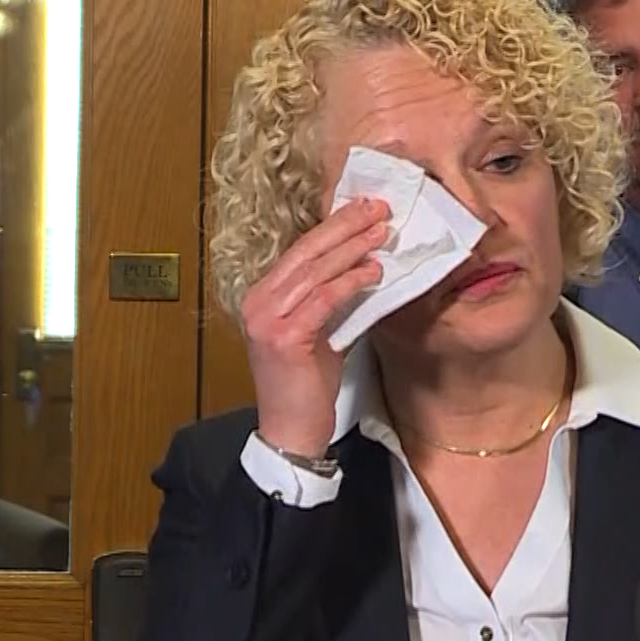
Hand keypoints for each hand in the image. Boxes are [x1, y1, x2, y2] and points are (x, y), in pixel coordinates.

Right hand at [239, 198, 388, 455]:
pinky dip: (349, 282)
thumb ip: (332, 300)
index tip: (363, 209)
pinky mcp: (283, 338)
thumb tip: (366, 266)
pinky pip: (322, 299)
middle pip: (305, 253)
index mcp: (262, 297)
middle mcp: (258, 303)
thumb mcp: (320, 332)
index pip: (300, 252)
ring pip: (314, 271)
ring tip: (382, 233)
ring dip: (352, 249)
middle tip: (378, 208)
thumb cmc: (307, 386)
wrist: (291, 431)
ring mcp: (266, 320)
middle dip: (344, 227)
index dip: (333, 227)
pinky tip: (373, 272)